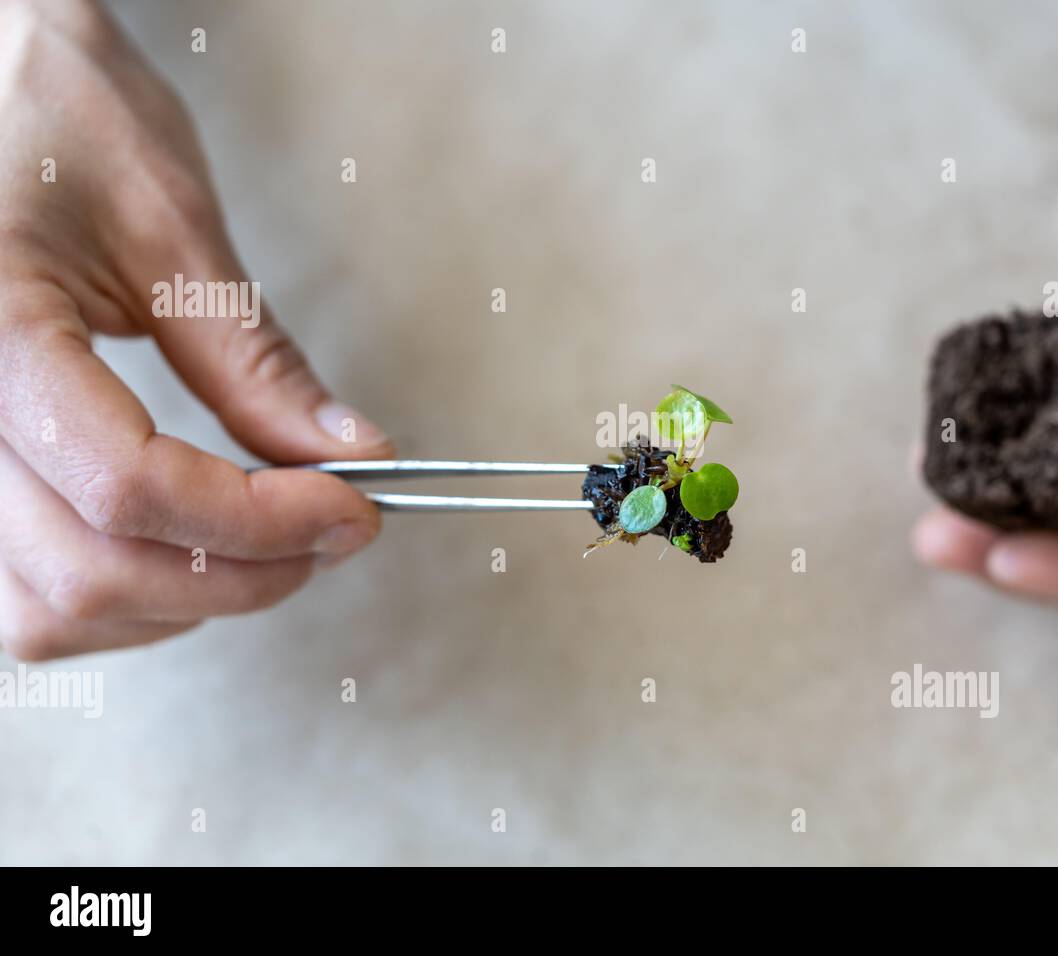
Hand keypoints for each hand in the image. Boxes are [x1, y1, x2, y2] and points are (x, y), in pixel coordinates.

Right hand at [0, 0, 392, 659]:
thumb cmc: (54, 115)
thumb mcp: (169, 228)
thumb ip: (255, 361)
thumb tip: (353, 457)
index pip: (131, 487)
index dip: (261, 522)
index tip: (354, 507)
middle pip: (91, 572)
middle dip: (239, 574)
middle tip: (333, 531)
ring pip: (47, 608)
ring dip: (177, 600)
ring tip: (267, 544)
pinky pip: (25, 592)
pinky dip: (121, 595)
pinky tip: (189, 549)